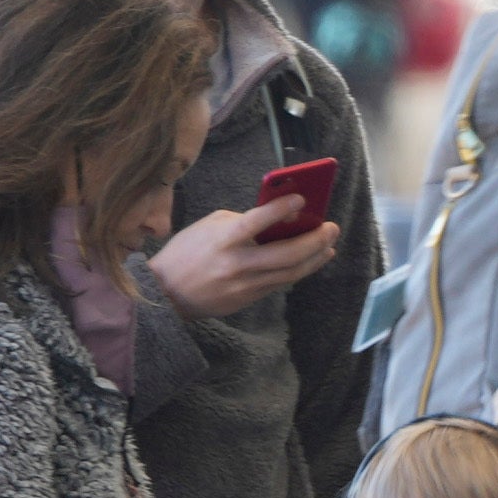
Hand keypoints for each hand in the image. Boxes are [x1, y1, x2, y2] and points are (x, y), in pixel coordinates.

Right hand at [152, 198, 346, 320]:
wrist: (166, 293)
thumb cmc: (187, 252)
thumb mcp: (209, 226)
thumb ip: (242, 220)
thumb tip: (277, 217)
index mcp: (223, 239)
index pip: (256, 221)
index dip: (281, 208)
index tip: (302, 198)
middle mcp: (237, 264)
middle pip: (286, 253)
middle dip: (315, 240)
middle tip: (331, 227)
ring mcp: (244, 285)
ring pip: (290, 272)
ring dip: (315, 257)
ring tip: (329, 244)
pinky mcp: (248, 299)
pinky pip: (280, 283)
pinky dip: (300, 270)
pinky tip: (312, 260)